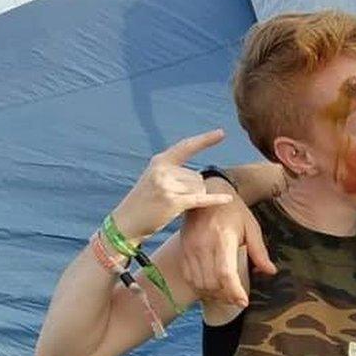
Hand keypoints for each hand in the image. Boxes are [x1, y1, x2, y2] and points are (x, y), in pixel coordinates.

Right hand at [111, 130, 233, 242]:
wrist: (126, 222)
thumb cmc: (143, 203)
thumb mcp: (155, 179)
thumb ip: (174, 173)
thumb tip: (201, 179)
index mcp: (160, 161)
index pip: (186, 146)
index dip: (205, 140)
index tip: (222, 132)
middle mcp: (164, 170)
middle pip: (197, 177)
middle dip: (192, 191)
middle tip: (172, 201)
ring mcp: (168, 185)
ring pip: (199, 189)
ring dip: (193, 200)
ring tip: (172, 207)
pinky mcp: (173, 201)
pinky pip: (201, 199)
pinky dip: (216, 200)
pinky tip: (229, 199)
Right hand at [180, 182, 275, 307]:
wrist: (207, 194)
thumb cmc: (232, 211)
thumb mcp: (251, 227)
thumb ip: (259, 251)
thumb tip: (270, 271)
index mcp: (223, 239)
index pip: (225, 273)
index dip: (234, 291)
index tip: (244, 302)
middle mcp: (204, 246)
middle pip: (212, 283)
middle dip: (226, 297)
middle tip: (238, 300)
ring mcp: (191, 249)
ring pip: (199, 283)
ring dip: (213, 295)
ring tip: (227, 297)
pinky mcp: (184, 251)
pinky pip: (189, 277)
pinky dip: (201, 288)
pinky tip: (212, 290)